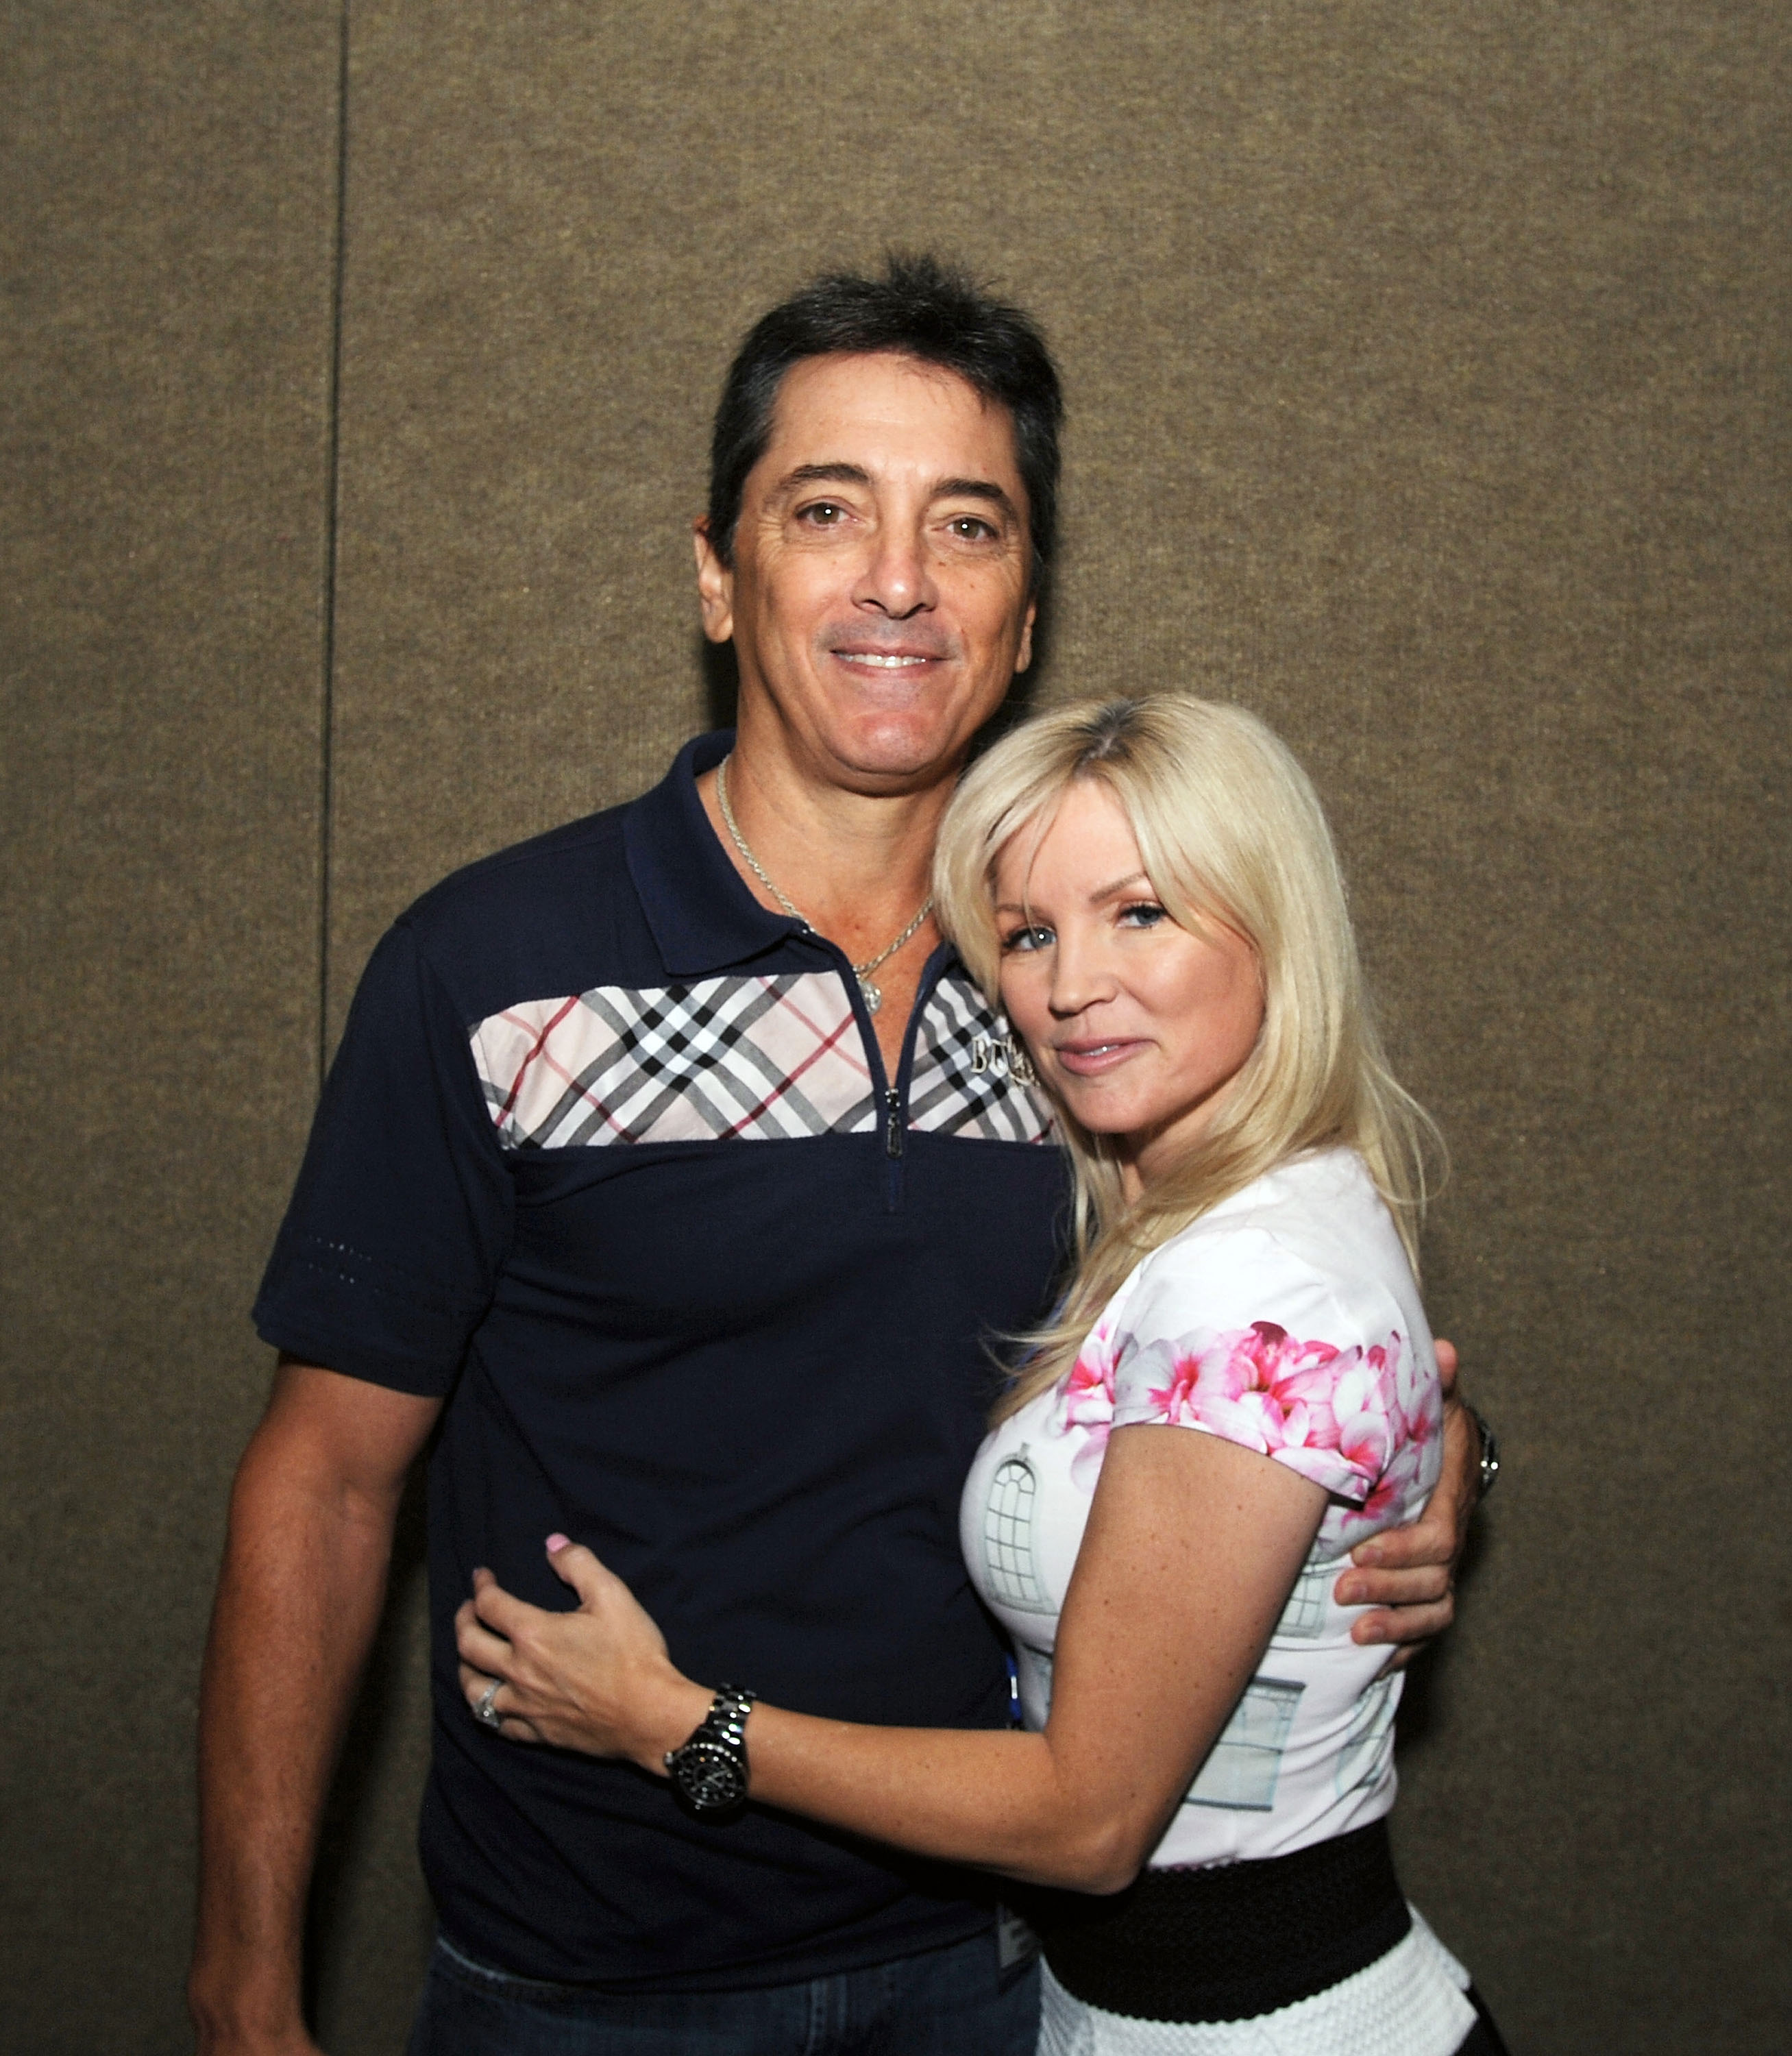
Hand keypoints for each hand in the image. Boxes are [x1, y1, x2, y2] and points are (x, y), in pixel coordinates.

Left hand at [454, 1537, 709, 1771]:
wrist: (651, 1714)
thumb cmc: (633, 1653)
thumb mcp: (613, 1595)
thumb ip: (579, 1564)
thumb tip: (552, 1543)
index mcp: (534, 1634)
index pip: (490, 1605)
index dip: (482, 1586)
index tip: (482, 1577)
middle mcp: (519, 1671)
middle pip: (469, 1646)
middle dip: (463, 1621)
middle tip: (468, 1610)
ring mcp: (525, 1706)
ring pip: (473, 1691)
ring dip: (465, 1669)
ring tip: (470, 1656)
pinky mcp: (537, 1733)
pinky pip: (498, 1724)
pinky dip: (488, 1710)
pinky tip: (493, 1701)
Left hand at [1336, 1338, 1474, 1669]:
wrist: (1441, 1453)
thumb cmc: (1426, 1428)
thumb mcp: (1430, 1403)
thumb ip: (1433, 1383)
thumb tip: (1442, 1350)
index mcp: (1448, 1500)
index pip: (1437, 1538)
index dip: (1403, 1551)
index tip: (1361, 1551)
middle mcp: (1450, 1539)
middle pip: (1434, 1581)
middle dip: (1389, 1589)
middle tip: (1342, 1589)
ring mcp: (1441, 1567)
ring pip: (1434, 1610)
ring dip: (1395, 1623)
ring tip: (1352, 1625)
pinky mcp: (1425, 1588)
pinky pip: (1427, 1629)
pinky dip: (1403, 1646)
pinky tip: (1371, 1653)